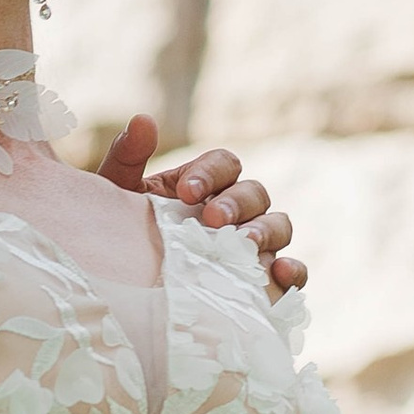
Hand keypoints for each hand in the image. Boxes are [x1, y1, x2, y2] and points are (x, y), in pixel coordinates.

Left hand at [96, 115, 306, 293]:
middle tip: (212, 219)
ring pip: (279, 226)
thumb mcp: (120, 198)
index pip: (225, 164)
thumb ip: (128, 159)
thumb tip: (144, 121)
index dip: (211, 173)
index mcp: (205, 185)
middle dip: (237, 203)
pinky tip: (280, 273)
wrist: (126, 292)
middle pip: (255, 193)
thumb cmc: (124, 237)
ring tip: (245, 245)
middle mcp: (236, 211)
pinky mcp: (264, 283)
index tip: (187, 191)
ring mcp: (254, 246)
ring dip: (266, 231)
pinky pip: (293, 273)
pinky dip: (294, 271)